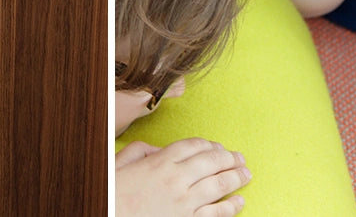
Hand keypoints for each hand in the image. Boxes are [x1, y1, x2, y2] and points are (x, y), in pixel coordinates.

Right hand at [115, 138, 250, 215]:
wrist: (109, 215)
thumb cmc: (114, 192)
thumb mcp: (123, 161)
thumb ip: (144, 150)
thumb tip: (163, 150)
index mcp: (161, 160)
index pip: (194, 145)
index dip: (210, 145)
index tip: (219, 147)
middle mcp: (176, 179)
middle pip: (211, 162)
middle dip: (229, 159)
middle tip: (241, 158)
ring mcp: (183, 203)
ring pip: (218, 186)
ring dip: (236, 178)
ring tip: (247, 174)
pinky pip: (214, 214)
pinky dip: (230, 207)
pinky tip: (240, 202)